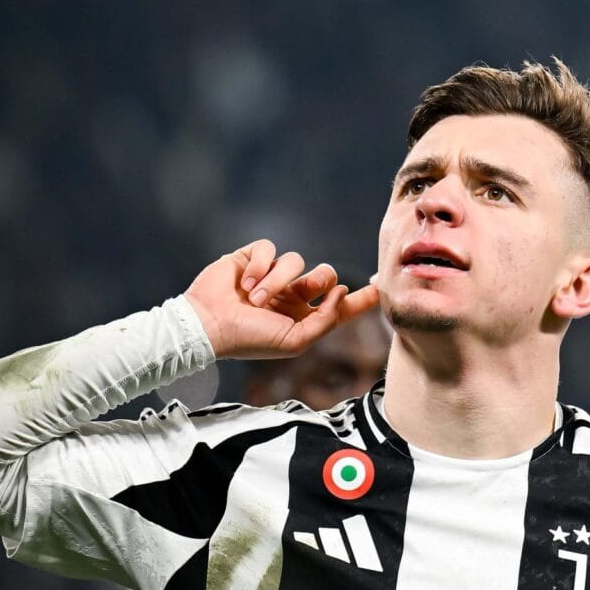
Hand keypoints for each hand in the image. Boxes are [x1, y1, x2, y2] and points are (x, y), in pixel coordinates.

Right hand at [184, 239, 380, 359]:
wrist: (208, 325)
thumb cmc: (250, 339)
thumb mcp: (295, 341)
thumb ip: (325, 321)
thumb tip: (340, 292)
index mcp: (302, 318)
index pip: (338, 306)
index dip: (360, 299)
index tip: (380, 287)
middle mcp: (289, 296)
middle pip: (324, 275)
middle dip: (319, 279)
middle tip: (304, 288)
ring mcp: (271, 276)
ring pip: (296, 261)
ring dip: (277, 280)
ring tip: (256, 299)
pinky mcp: (252, 259)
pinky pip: (269, 248)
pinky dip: (260, 265)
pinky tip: (245, 283)